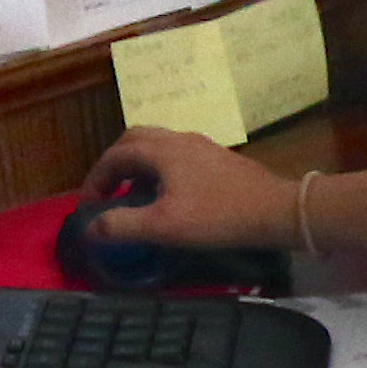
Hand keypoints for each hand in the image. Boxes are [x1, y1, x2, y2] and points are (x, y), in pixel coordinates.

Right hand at [75, 128, 301, 251]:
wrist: (277, 211)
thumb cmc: (219, 217)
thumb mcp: (165, 226)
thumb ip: (123, 226)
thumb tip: (89, 228)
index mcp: (161, 149)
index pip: (115, 154)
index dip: (96, 178)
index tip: (90, 204)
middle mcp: (179, 139)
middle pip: (135, 140)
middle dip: (114, 163)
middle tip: (107, 192)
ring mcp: (202, 146)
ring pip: (158, 146)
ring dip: (138, 166)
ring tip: (134, 196)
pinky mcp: (218, 159)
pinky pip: (177, 156)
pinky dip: (160, 169)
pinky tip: (169, 196)